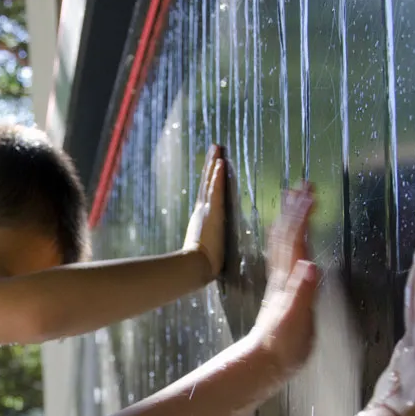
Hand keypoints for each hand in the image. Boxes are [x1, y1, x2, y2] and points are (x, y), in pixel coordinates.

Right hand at [182, 145, 226, 277]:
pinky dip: (217, 176)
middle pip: (206, 183)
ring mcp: (207, 210)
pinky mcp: (213, 212)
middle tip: (215, 147)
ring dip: (214, 164)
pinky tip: (220, 162)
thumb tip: (200, 253)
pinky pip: (216, 190)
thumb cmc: (198, 265)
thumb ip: (203, 247)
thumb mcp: (202, 252)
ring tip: (217, 148)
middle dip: (210, 164)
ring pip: (211, 182)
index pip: (206, 194)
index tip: (214, 164)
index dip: (209, 178)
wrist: (194, 268)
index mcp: (201, 219)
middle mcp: (202, 211)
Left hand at [249, 182, 319, 375]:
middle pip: (286, 235)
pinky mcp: (282, 291)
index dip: (302, 215)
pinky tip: (293, 239)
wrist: (265, 362)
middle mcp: (282, 275)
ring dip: (290, 220)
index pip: (295, 239)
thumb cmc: (284, 344)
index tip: (309, 192)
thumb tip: (310, 265)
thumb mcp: (298, 320)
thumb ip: (303, 293)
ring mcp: (280, 282)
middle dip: (295, 209)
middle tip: (303, 185)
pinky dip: (289, 240)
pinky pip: (285, 256)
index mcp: (288, 278)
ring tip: (294, 200)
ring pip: (283, 243)